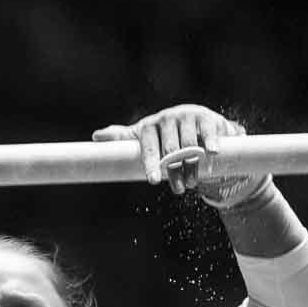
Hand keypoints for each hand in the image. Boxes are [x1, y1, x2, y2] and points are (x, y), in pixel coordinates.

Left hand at [92, 103, 244, 196]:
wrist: (194, 122)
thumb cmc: (163, 135)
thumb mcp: (143, 137)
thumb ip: (123, 139)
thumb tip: (95, 136)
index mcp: (150, 125)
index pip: (148, 146)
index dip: (151, 163)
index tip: (153, 179)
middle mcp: (168, 118)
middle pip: (171, 149)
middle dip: (174, 171)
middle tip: (177, 189)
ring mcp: (188, 117)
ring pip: (190, 145)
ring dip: (191, 166)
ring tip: (191, 183)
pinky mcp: (206, 118)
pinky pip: (208, 132)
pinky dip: (210, 143)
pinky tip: (212, 154)